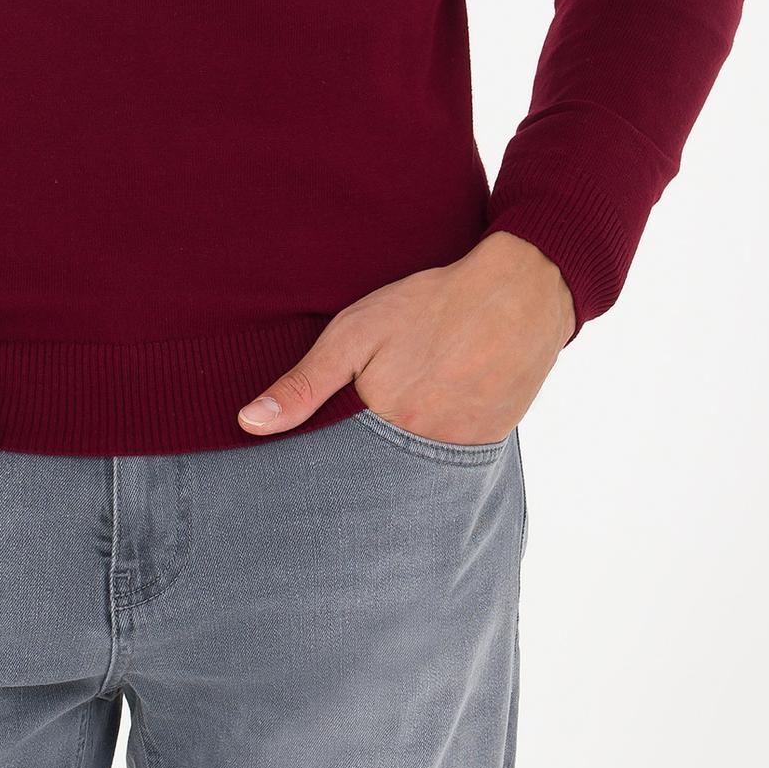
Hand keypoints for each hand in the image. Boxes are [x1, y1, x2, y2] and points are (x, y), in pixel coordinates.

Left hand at [236, 231, 575, 441]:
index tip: (302, 471)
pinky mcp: (489, 442)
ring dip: (399, 457)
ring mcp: (462, 450)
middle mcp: (425, 450)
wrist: (520, 293)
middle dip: (360, 467)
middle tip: (355, 441)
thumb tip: (248, 424)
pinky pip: (451, 459)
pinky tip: (433, 411)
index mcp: (386, 426)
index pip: (337, 469)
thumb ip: (303, 384)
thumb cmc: (429, 305)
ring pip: (415, 470)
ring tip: (397, 423)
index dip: (321, 466)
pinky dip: (435, 445)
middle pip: (377, 475)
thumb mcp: (354, 333)